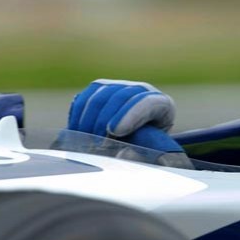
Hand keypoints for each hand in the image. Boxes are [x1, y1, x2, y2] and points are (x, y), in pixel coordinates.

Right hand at [67, 79, 185, 155]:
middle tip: (97, 144)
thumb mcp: (151, 152)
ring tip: (87, 142)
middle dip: (104, 121)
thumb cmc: (148, 148)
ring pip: (99, 96)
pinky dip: (78, 116)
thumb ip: (141, 153)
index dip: (129, 115)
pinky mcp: (99, 88)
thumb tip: (123, 152)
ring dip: (89, 120)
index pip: (146, 103)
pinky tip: (77, 133)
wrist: (138, 136)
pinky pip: (84, 98)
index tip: (114, 132)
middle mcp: (141, 90)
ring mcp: (119, 86)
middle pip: (119, 97)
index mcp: (162, 105)